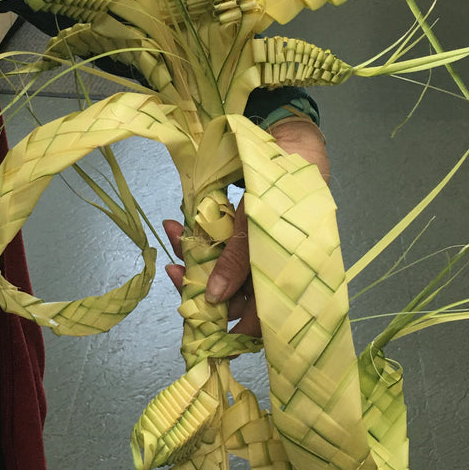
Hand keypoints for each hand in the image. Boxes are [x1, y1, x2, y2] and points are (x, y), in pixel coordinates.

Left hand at [163, 116, 329, 338]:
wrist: (295, 143)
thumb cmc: (285, 185)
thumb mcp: (257, 223)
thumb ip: (237, 262)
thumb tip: (214, 298)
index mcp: (288, 278)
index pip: (258, 319)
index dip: (228, 326)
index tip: (198, 323)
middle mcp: (273, 271)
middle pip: (233, 296)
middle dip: (199, 283)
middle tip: (175, 270)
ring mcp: (258, 253)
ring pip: (222, 271)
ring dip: (193, 257)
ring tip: (173, 233)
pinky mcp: (246, 236)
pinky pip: (220, 248)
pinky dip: (199, 238)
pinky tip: (180, 225)